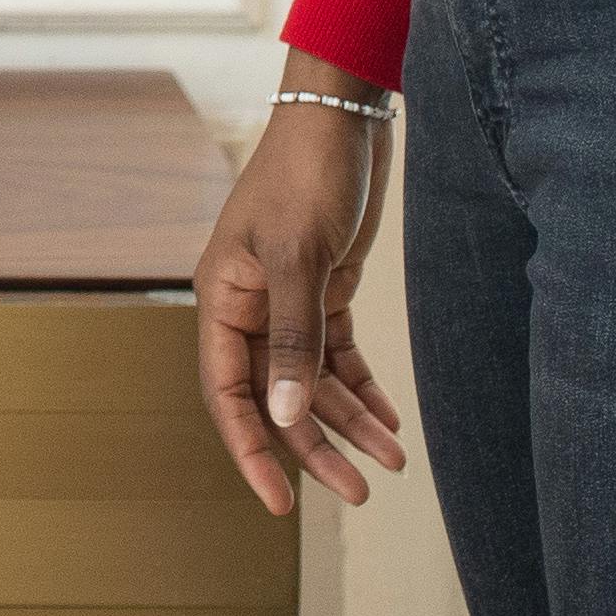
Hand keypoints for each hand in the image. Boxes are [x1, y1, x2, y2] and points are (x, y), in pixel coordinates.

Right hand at [190, 67, 407, 515]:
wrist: (343, 114)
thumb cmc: (308, 174)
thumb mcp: (300, 256)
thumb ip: (293, 338)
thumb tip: (286, 415)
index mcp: (222, 299)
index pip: (227, 393)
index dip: (251, 450)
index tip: (281, 502)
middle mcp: (249, 307)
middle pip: (277, 397)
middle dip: (316, 446)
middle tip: (360, 493)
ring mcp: (287, 300)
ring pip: (312, 382)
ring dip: (350, 421)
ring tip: (393, 461)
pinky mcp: (324, 289)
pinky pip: (336, 357)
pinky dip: (361, 389)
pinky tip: (388, 419)